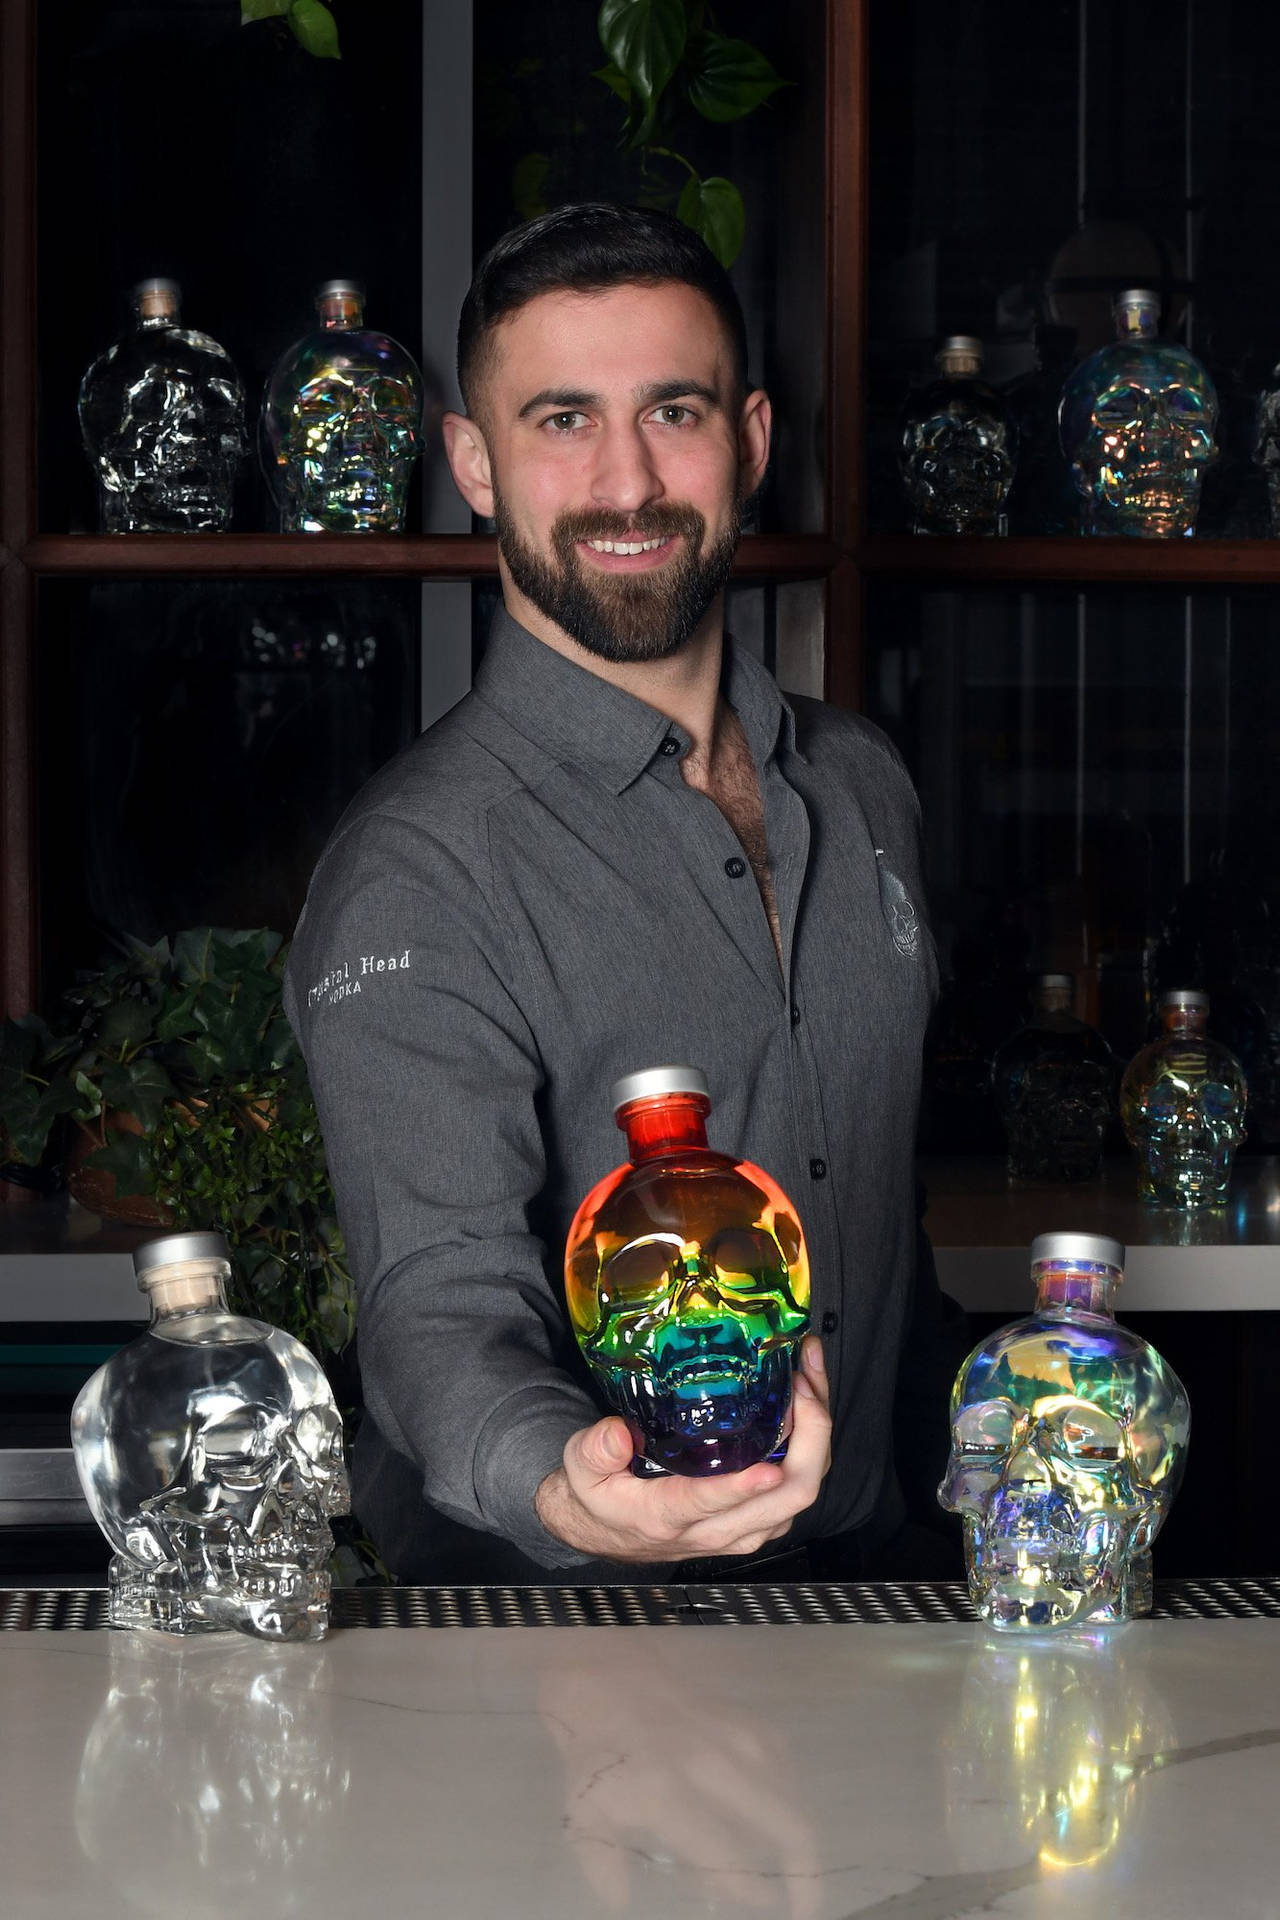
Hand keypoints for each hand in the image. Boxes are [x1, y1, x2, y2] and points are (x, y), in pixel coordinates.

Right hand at [534, 1336, 831, 1563]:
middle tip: (804, 1382)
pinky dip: (813, 1442)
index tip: (766, 1467)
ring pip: (803, 1491)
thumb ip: (594, 1450)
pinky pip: (801, 1486)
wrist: (608, 1528)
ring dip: (818, 1432)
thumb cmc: (601, 1494)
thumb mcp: (580, 1469)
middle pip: (787, 1498)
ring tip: (812, 1373)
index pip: (711, 1505)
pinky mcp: (758, 1519)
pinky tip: (807, 1398)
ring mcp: (744, 1528)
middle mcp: (717, 1529)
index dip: (743, 1488)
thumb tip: (616, 1431)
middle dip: (811, 1437)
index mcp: (668, 1516)